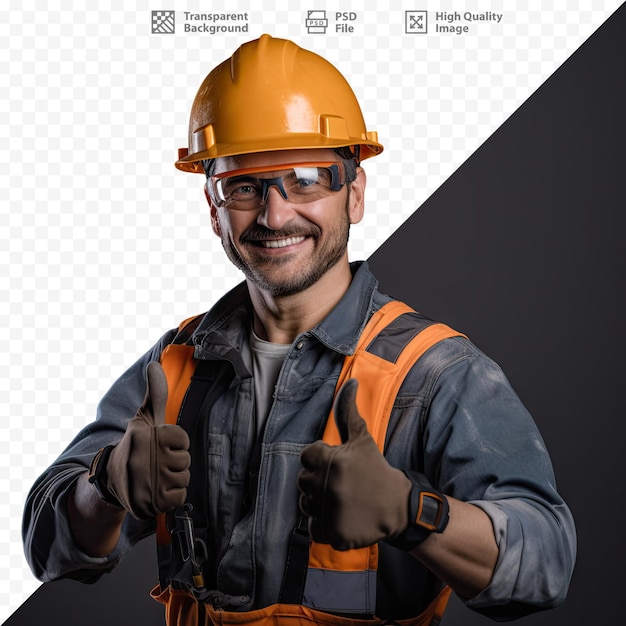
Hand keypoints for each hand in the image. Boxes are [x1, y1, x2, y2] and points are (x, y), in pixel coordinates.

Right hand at [103, 361, 190, 518]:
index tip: (160, 445)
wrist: (112, 479)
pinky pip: (179, 498)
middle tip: (156, 463)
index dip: (176, 443)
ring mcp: (147, 481)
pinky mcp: (150, 503)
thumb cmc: (136, 445)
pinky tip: (157, 491)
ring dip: (174, 480)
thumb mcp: (144, 418)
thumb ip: (155, 394)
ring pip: (183, 479)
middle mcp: (144, 458)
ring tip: (156, 476)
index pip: (183, 439)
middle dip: (175, 462)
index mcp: (145, 435)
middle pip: (185, 460)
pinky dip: (172, 497)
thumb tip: (154, 365)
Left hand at [297, 378, 411, 549]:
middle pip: (302, 481)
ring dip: (319, 503)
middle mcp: (327, 486)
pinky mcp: (331, 533)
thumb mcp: (362, 439)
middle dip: (318, 481)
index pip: (306, 456)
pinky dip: (324, 524)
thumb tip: (350, 382)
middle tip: (342, 484)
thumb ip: (348, 412)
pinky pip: (313, 527)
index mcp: (331, 461)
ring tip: (342, 500)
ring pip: (305, 504)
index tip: (339, 466)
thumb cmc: (376, 469)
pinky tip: (341, 516)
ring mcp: (328, 511)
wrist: (397, 507)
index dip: (321, 460)